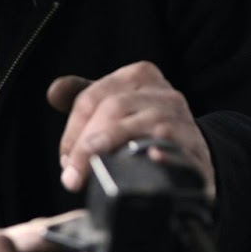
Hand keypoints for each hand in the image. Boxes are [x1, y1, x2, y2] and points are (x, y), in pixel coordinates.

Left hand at [46, 61, 213, 197]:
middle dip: (86, 143)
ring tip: (95, 168)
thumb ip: (83, 97)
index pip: (93, 96)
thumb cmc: (144, 128)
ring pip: (144, 124)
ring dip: (114, 146)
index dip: (73, 130)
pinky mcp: (197, 150)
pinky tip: (152, 158)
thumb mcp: (116, 106)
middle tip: (72, 176)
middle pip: (115, 107)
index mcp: (139, 76)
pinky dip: (166, 153)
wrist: (194, 154)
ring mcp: (183, 120)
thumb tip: (53, 91)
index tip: (65, 160)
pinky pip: (180, 148)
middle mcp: (163, 93)